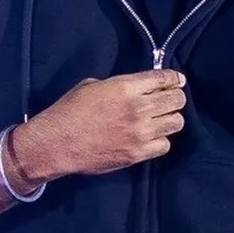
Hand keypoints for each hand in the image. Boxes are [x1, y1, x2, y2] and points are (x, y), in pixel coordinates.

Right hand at [28, 69, 186, 179]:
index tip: (176, 81)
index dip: (173, 78)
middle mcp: (138, 108)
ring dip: (171, 119)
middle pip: (176, 100)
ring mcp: (140, 132)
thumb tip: (137, 89)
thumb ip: (120, 85)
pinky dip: (161, 140)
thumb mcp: (92, 85)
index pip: (163, 78)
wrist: (57, 143)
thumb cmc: (69, 111)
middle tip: (169, 100)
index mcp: (126, 87)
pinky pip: (165, 145)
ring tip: (161, 120)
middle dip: (176, 97)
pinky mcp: (138, 153)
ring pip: (176, 123)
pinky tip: (151, 138)